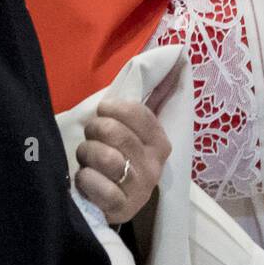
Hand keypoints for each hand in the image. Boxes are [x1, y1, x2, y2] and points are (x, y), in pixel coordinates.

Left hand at [75, 99, 171, 223]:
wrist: (108, 203)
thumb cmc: (116, 154)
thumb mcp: (132, 126)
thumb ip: (153, 95)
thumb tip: (178, 55)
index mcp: (160, 142)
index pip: (138, 113)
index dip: (113, 109)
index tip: (103, 111)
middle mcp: (155, 165)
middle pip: (116, 133)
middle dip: (94, 130)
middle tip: (90, 136)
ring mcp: (140, 189)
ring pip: (107, 158)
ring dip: (87, 154)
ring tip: (86, 158)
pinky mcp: (123, 210)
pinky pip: (99, 186)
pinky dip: (85, 179)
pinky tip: (85, 179)